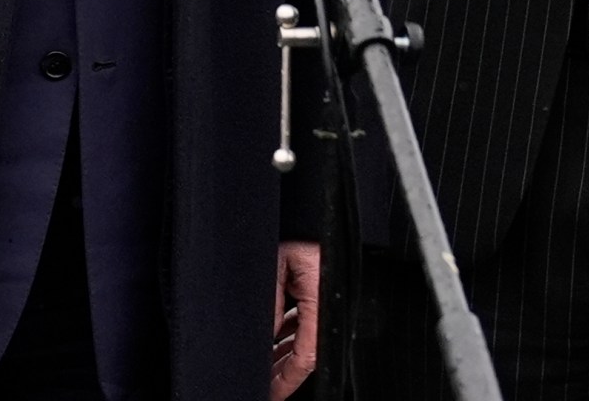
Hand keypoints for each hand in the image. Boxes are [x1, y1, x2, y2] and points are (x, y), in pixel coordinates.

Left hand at [271, 239, 320, 397]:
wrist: (307, 206)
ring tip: (261, 367)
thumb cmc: (296, 225)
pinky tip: (270, 340)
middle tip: (263, 385)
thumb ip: (271, 305)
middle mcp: (327, 303)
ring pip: (301, 337)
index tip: (271, 393)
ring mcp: (322, 297)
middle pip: (304, 351)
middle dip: (281, 371)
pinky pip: (301, 320)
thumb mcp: (274, 266)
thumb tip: (266, 337)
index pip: (307, 355)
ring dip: (281, 353)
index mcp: (322, 300)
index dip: (287, 379)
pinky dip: (285, 334)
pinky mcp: (315, 288)